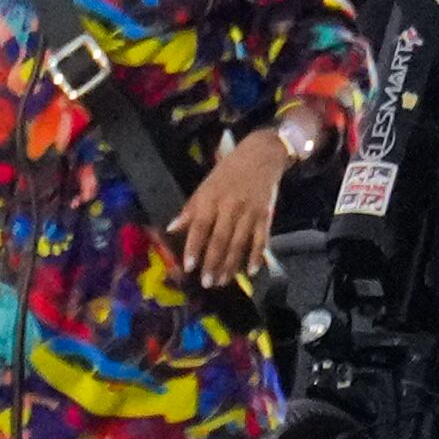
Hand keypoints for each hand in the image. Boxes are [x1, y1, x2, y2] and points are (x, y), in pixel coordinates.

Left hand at [167, 125, 288, 287]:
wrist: (261, 155)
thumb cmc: (228, 171)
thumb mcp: (206, 185)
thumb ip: (191, 208)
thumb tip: (171, 227)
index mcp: (211, 198)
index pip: (200, 226)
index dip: (194, 246)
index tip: (189, 266)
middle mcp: (230, 207)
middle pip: (220, 239)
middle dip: (213, 263)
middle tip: (207, 283)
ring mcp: (250, 212)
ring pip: (239, 243)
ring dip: (230, 265)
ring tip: (222, 281)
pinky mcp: (266, 216)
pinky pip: (261, 240)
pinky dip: (256, 256)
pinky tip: (250, 271)